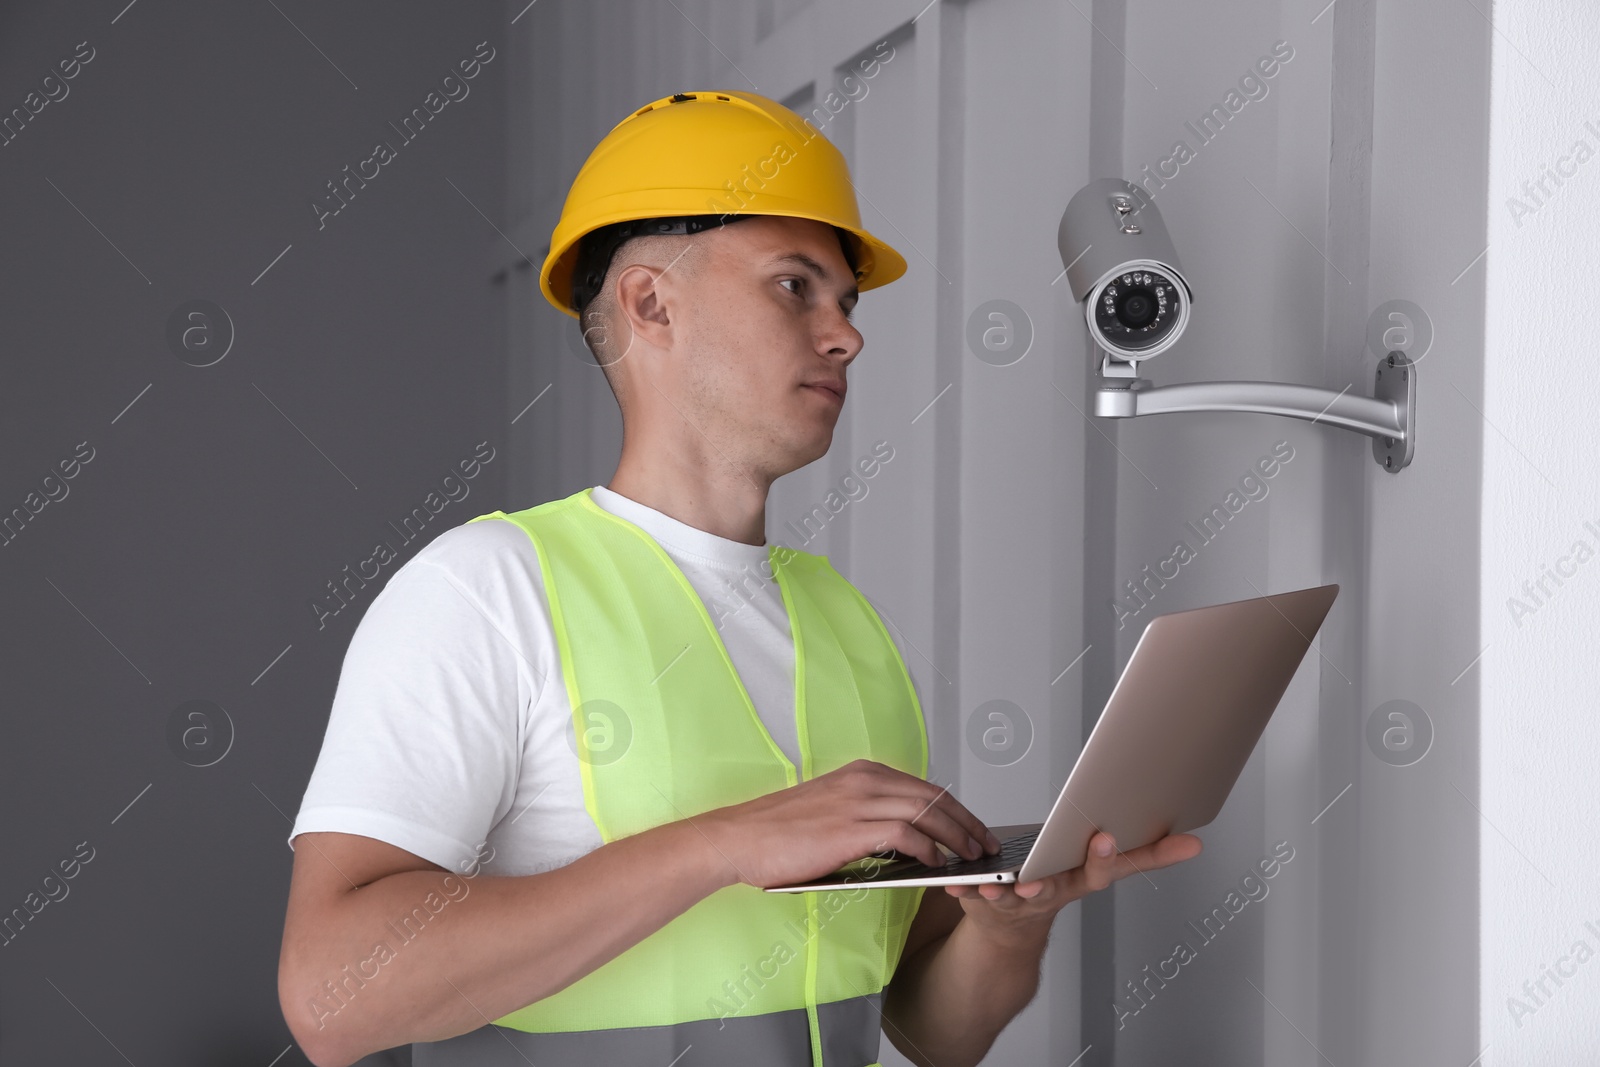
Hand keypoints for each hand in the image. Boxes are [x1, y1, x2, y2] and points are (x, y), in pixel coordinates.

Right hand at [695, 759, 1003, 888]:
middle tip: (985, 843)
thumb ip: (866, 817)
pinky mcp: (852, 827)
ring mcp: (859, 801)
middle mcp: (865, 780)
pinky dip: (929, 848)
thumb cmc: (778, 834)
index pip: (923, 786)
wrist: (738, 839)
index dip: (954, 807)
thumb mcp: (831, 814)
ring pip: (927, 812)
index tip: (973, 826)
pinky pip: (907, 833)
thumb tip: (907, 842)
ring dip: (956, 836)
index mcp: (861, 773)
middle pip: (933, 796)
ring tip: (971, 856)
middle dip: (966, 820)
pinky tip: (937, 863)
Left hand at [943, 831, 1202, 939]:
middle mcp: (1057, 890)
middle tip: (1057, 869)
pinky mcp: (989, 904)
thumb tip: (1196, 842)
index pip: (1108, 868)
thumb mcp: (1099, 865)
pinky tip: (953, 882)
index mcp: (1084, 876)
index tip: (1108, 837)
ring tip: (1002, 884)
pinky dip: (966, 890)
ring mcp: (1023, 901)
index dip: (1108, 855)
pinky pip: (976, 896)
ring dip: (1009, 890)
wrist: (1009, 934)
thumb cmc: (1055, 880)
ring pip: (1018, 896)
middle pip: (1065, 884)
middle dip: (1059, 876)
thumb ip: (1145, 854)